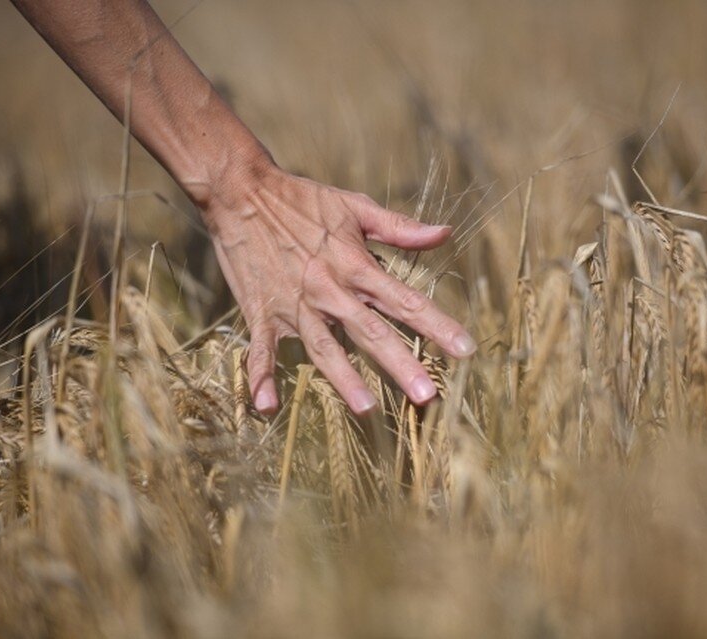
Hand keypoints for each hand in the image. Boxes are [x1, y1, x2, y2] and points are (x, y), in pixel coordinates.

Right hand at [202, 161, 476, 415]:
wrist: (240, 191)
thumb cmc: (302, 198)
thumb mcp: (354, 205)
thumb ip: (398, 227)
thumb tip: (445, 233)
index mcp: (355, 265)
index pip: (405, 301)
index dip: (438, 325)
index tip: (466, 350)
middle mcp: (329, 290)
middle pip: (371, 332)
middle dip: (401, 364)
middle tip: (427, 396)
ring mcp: (294, 304)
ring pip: (323, 347)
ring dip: (343, 379)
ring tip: (366, 410)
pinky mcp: (261, 312)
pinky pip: (260, 349)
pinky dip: (260, 376)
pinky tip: (266, 407)